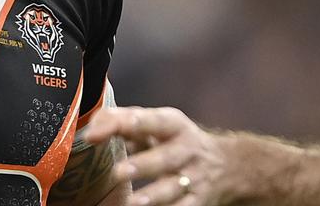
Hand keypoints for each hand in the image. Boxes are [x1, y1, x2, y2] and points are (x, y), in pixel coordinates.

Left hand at [82, 106, 232, 205]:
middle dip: (143, 165)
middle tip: (118, 172)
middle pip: (166, 157)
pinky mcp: (197, 201)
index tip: (96, 134)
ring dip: (154, 196)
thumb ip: (125, 123)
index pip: (151, 121)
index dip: (125, 124)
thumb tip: (92, 130)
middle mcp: (187, 150)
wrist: (227, 165)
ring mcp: (194, 177)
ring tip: (133, 204)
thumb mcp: (158, 125)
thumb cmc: (176, 141)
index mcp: (174, 125)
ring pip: (174, 188)